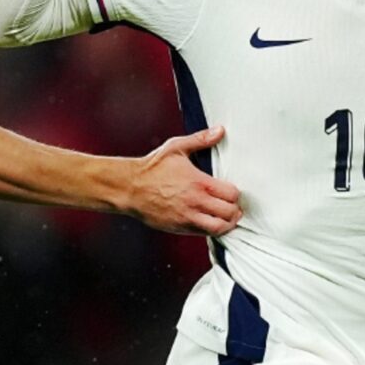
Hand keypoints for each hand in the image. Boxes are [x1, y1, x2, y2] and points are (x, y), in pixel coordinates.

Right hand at [123, 126, 239, 235]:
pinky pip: (204, 234)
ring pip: (220, 227)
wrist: (129, 188)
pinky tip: (212, 223)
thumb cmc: (151, 168)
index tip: (231, 192)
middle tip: (232, 206)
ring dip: (227, 223)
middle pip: (230, 212)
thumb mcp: (176, 148)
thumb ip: (201, 140)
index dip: (235, 194)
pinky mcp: (180, 228)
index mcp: (199, 182)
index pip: (232, 194)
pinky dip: (212, 230)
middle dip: (234, 210)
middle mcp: (196, 202)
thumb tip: (220, 130)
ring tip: (226, 218)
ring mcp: (188, 217)